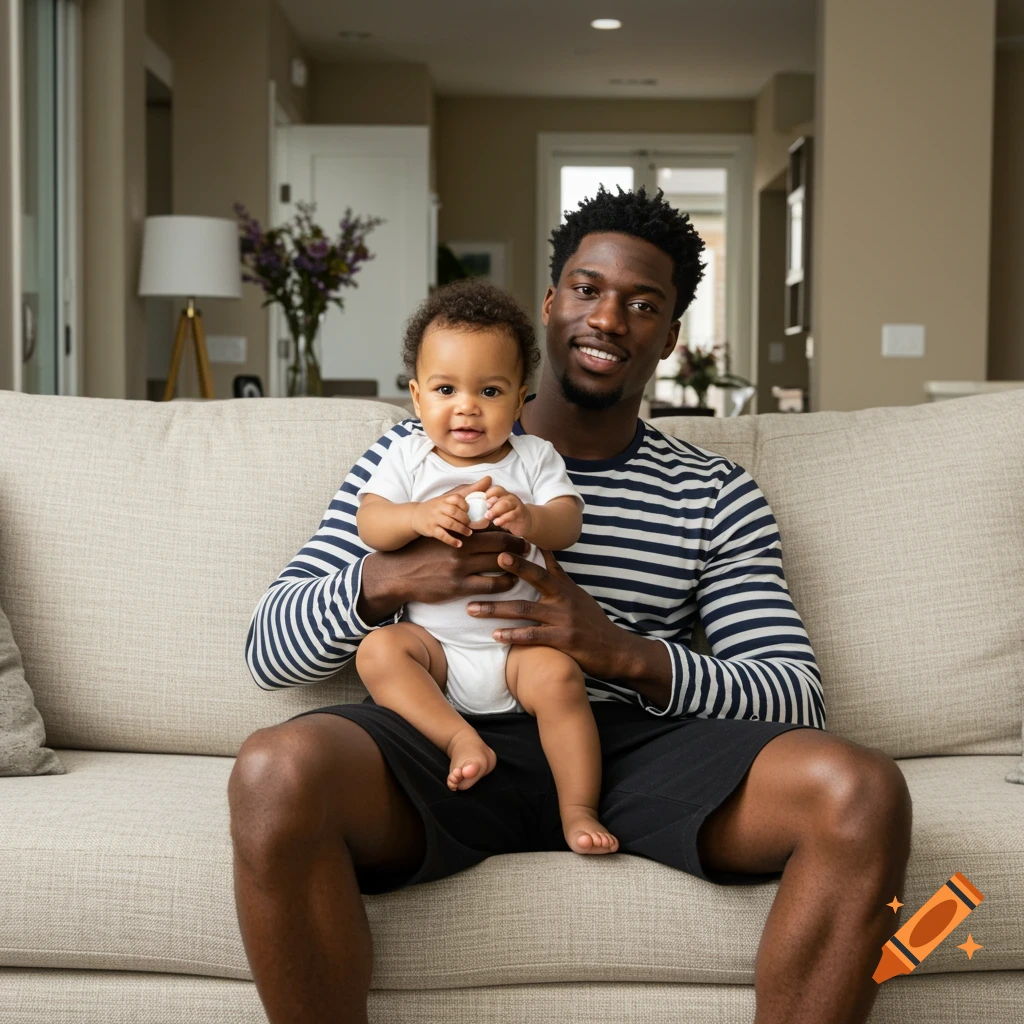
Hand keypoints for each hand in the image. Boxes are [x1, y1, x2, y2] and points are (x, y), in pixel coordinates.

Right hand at [406, 475, 493, 548]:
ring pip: (450, 524)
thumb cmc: (438, 506)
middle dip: (465, 519)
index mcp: (445, 499)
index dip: (466, 505)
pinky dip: (452, 540)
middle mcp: (439, 508)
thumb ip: (470, 491)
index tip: (469, 511)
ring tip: (468, 533)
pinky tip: (459, 544)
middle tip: (471, 525)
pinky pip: (442, 535)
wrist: (415, 515)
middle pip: (455, 512)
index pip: (457, 498)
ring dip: (461, 529)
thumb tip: (489, 478)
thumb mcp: (450, 497)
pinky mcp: (431, 529)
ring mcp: (434, 519)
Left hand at [466, 548, 631, 679]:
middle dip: (514, 567)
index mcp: (565, 587)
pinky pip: (532, 636)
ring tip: (472, 608)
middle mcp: (564, 599)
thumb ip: (559, 576)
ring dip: (496, 609)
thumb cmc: (593, 623)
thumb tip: (543, 553)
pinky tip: (495, 635)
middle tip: (493, 558)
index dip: (527, 550)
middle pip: (536, 577)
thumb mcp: (578, 595)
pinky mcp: (563, 640)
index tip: (507, 538)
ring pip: (525, 609)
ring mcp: (564, 618)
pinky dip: (512, 635)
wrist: (617, 651)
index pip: (544, 563)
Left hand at [483, 484, 533, 537]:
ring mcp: (516, 504)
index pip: (495, 489)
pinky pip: (513, 514)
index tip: (481, 502)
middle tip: (484, 510)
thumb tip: (475, 511)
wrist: (524, 523)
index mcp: (503, 494)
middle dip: (491, 502)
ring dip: (496, 510)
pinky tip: (497, 523)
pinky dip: (504, 518)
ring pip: (506, 503)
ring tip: (488, 517)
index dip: (488, 494)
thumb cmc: (507, 515)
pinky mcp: (521, 514)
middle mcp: (509, 497)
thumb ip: (488, 508)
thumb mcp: (497, 511)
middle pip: (500, 495)